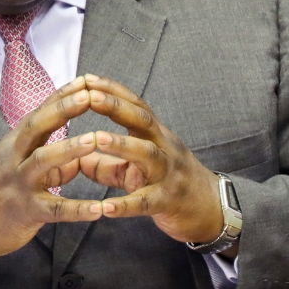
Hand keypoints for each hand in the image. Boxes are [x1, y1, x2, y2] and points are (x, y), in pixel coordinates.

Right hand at [0, 77, 103, 277]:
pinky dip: (79, 210)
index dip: (60, 97)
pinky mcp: (26, 212)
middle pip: (35, 129)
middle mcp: (13, 160)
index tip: (84, 81)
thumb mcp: (16, 166)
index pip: (37, 114)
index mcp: (13, 145)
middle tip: (88, 96)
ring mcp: (18, 185)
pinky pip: (55, 210)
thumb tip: (79, 155)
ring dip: (69, 149)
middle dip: (62, 111)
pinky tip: (100, 209)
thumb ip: (49, 158)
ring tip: (95, 139)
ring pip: (42, 161)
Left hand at [78, 75, 225, 246]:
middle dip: (115, 107)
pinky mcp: (168, 202)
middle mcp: (165, 148)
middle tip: (89, 96)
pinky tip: (105, 208)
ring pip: (148, 154)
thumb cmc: (170, 183)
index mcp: (156, 136)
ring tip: (97, 138)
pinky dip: (126, 205)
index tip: (87, 78)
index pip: (135, 106)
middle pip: (142, 121)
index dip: (113, 91)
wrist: (211, 210)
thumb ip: (108, 163)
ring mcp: (169, 174)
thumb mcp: (138, 169)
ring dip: (122, 145)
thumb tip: (77, 158)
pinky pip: (147, 202)